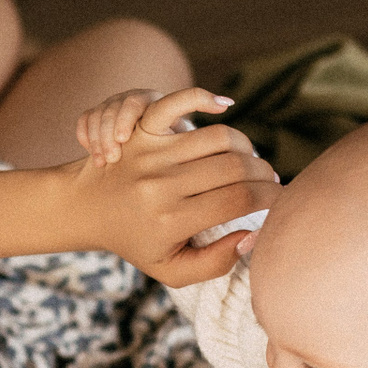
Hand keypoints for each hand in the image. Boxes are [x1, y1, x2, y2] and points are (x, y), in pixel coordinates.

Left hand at [62, 87, 278, 286]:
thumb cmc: (137, 242)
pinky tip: (225, 107)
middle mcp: (160, 187)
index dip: (271, 199)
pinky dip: (205, 98)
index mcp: (170, 222)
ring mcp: (150, 154)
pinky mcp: (140, 130)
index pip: (239, 201)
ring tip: (250, 163)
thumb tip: (253, 235)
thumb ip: (216, 263)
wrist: (86, 210)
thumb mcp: (172, 270)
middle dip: (264, 174)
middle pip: (235, 169)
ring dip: (246, 148)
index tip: (281, 201)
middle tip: (270, 183)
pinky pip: (176, 102)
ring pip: (218, 138)